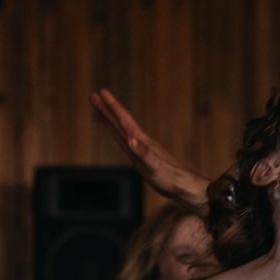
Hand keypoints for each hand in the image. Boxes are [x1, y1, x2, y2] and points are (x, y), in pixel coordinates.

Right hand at [94, 89, 209, 208]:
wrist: (185, 188)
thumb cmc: (172, 179)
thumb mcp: (155, 167)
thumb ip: (144, 154)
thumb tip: (131, 140)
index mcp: (142, 141)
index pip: (124, 120)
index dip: (112, 106)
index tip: (101, 91)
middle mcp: (142, 142)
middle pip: (121, 121)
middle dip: (107, 108)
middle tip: (94, 95)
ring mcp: (142, 149)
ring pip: (122, 129)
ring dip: (111, 118)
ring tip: (102, 108)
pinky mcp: (143, 158)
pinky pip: (126, 142)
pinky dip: (118, 134)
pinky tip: (117, 132)